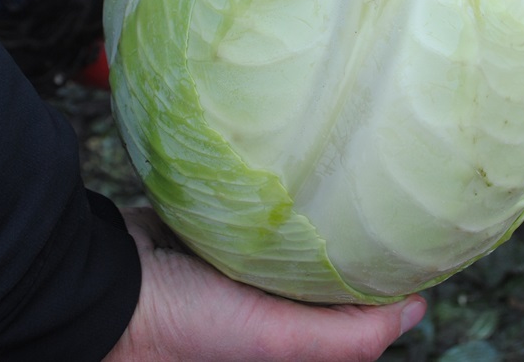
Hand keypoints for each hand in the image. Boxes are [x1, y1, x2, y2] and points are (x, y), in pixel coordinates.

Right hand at [103, 207, 426, 361]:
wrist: (106, 285)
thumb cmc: (187, 326)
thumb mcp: (278, 343)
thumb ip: (349, 337)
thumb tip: (417, 310)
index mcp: (283, 345)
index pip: (351, 323)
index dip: (382, 295)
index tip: (407, 254)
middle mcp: (266, 313)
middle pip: (327, 281)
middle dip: (352, 250)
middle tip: (382, 209)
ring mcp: (241, 274)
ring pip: (297, 246)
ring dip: (317, 221)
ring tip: (349, 185)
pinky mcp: (219, 240)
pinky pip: (262, 221)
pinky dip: (280, 205)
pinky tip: (299, 178)